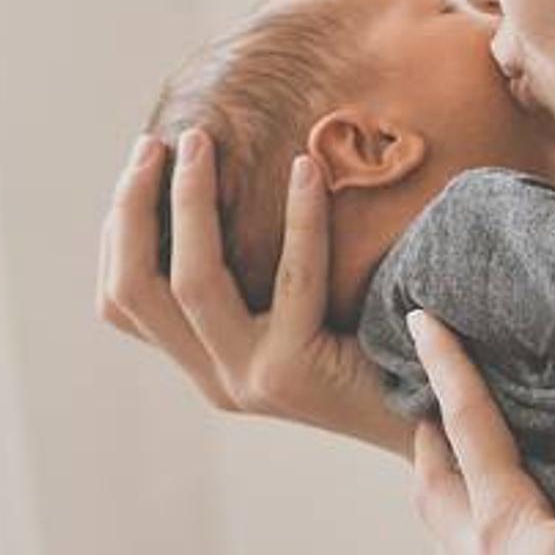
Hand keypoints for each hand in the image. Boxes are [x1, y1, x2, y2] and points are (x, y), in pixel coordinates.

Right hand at [98, 127, 409, 457]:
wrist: (438, 412)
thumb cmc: (375, 344)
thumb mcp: (297, 311)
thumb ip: (254, 275)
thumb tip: (217, 176)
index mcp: (206, 363)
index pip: (122, 301)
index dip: (117, 230)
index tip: (143, 164)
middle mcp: (216, 379)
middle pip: (135, 290)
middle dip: (133, 208)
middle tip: (156, 143)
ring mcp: (252, 379)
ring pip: (192, 282)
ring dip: (190, 203)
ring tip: (202, 141)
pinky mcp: (298, 371)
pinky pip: (292, 278)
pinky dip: (298, 217)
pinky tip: (306, 169)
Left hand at [403, 309, 554, 554]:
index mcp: (495, 525)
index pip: (465, 426)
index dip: (447, 366)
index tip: (419, 318)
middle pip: (436, 481)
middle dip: (429, 434)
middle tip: (425, 399)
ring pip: (457, 527)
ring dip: (455, 486)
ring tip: (473, 464)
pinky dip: (493, 532)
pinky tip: (525, 544)